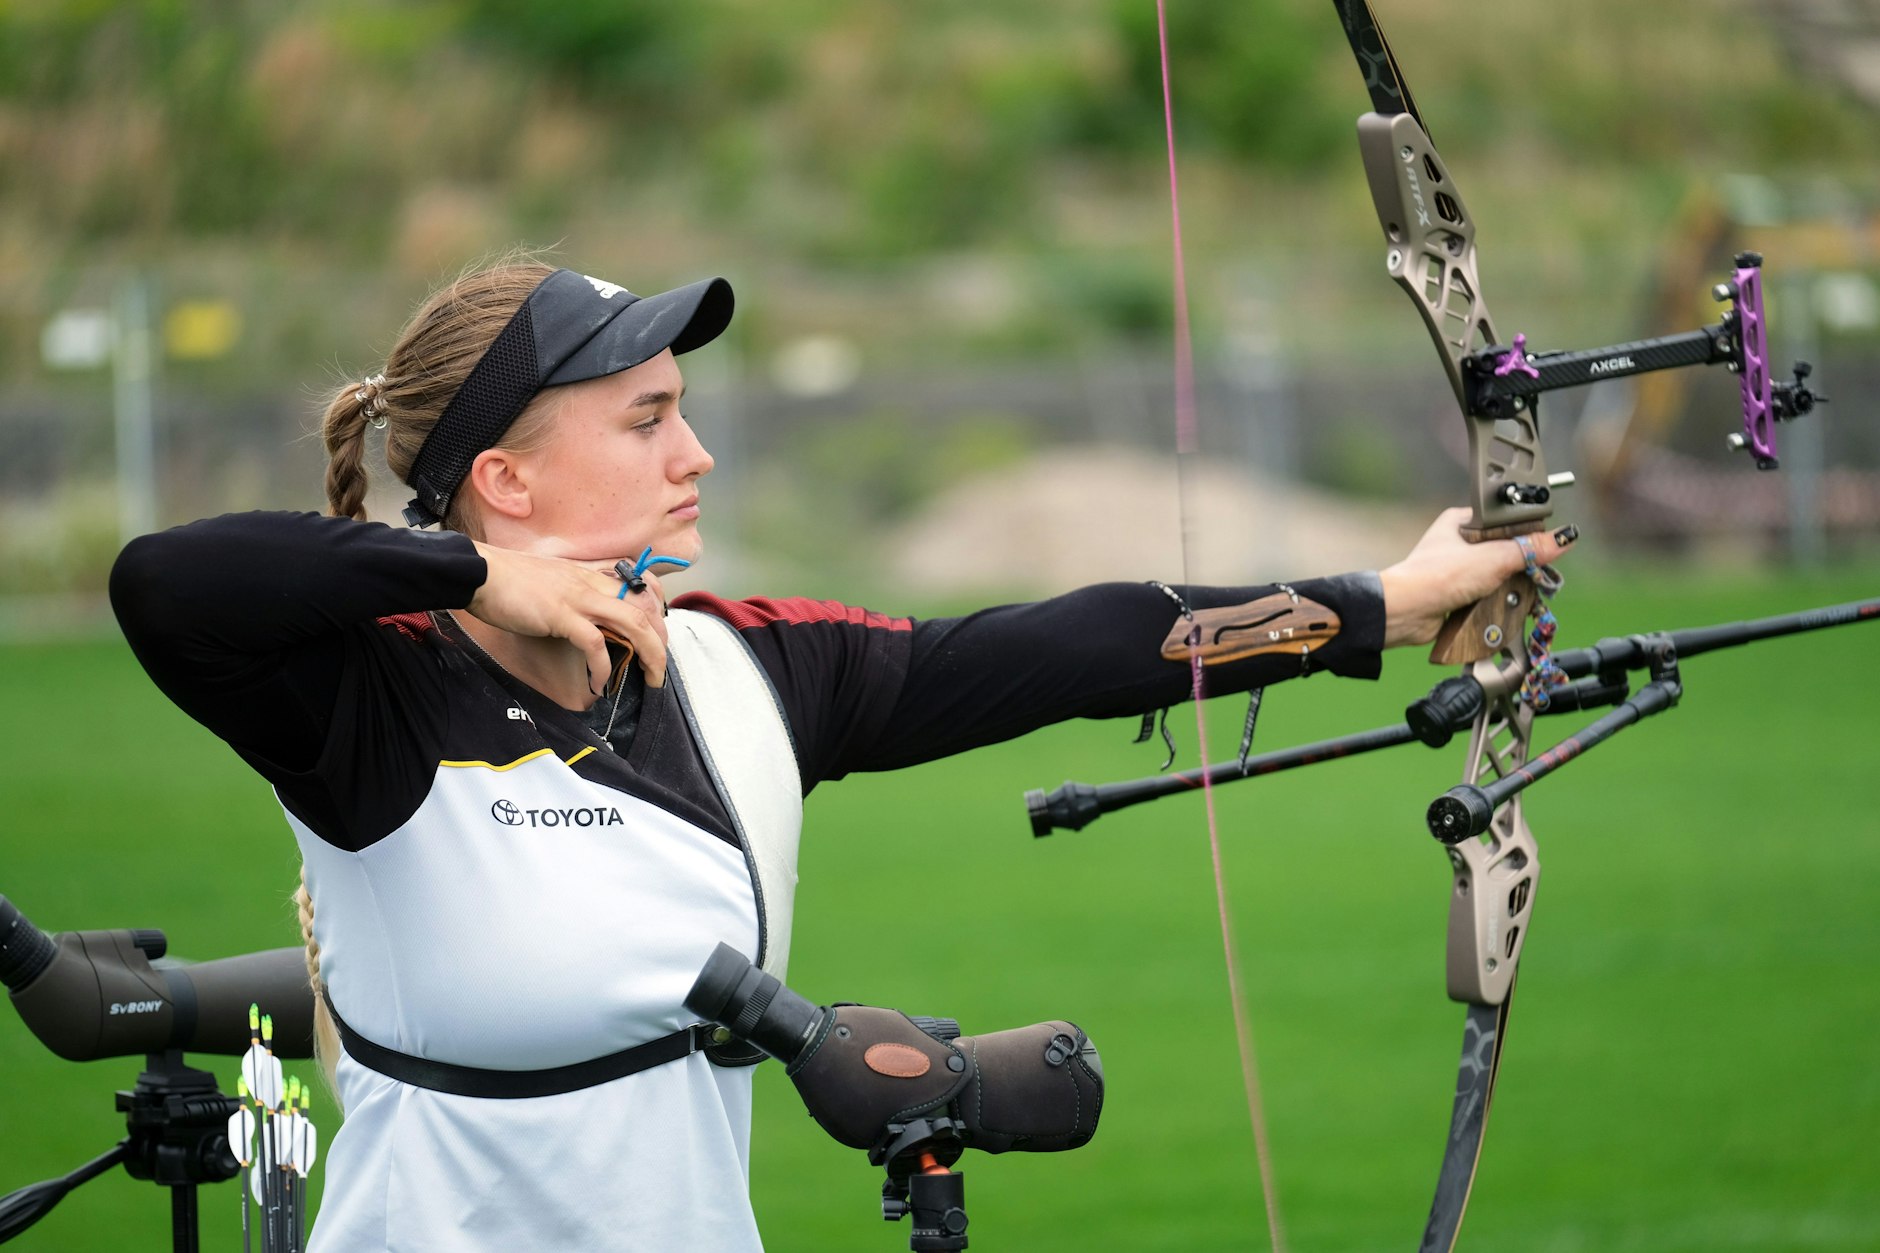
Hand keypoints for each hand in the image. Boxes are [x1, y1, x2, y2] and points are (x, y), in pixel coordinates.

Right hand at [468, 545, 670, 690]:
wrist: (479, 572)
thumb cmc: (509, 581)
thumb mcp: (553, 582)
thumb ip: (574, 594)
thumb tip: (585, 620)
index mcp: (590, 575)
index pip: (640, 587)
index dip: (657, 612)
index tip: (659, 634)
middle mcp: (591, 583)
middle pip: (644, 608)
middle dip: (660, 640)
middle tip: (661, 667)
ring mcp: (578, 598)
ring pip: (631, 623)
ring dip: (648, 653)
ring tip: (650, 678)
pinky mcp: (561, 615)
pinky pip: (594, 643)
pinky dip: (603, 667)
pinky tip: (601, 683)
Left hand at [1378, 508, 1577, 648]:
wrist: (1407, 613)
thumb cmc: (1436, 577)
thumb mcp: (1492, 559)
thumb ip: (1529, 550)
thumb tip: (1562, 539)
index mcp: (1463, 521)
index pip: (1508, 522)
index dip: (1528, 535)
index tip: (1545, 548)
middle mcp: (1460, 543)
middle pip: (1507, 550)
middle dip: (1521, 566)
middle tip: (1535, 576)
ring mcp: (1460, 569)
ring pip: (1500, 574)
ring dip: (1510, 586)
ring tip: (1515, 593)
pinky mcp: (1460, 592)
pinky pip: (1489, 593)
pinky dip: (1497, 601)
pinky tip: (1502, 605)